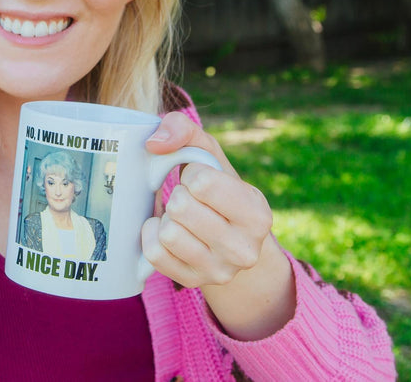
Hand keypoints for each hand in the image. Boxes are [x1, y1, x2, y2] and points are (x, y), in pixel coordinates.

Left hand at [142, 112, 294, 339]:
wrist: (228, 238)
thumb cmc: (215, 187)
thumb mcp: (209, 154)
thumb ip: (183, 129)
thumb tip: (154, 143)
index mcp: (257, 214)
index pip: (202, 182)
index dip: (193, 174)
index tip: (202, 181)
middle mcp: (245, 250)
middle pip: (180, 207)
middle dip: (178, 195)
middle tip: (190, 201)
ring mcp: (219, 272)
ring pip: (167, 233)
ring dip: (166, 217)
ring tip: (181, 217)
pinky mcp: (193, 282)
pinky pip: (154, 254)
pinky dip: (152, 236)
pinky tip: (166, 230)